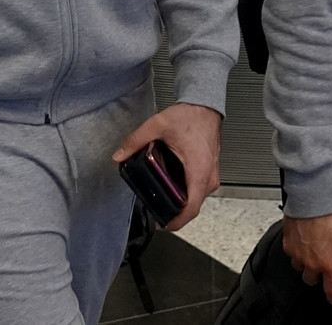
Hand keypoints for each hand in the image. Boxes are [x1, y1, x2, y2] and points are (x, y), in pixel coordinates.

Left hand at [112, 102, 220, 230]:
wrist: (205, 106)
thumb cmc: (191, 116)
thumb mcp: (157, 126)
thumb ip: (135, 141)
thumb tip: (120, 154)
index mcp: (198, 170)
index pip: (191, 208)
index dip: (176, 222)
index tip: (163, 224)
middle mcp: (208, 176)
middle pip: (193, 207)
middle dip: (175, 213)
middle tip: (157, 212)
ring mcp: (211, 174)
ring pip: (197, 199)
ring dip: (181, 203)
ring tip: (162, 200)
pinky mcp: (210, 171)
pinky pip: (199, 190)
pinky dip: (186, 193)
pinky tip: (173, 187)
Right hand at [283, 206, 331, 305]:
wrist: (313, 198)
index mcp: (328, 263)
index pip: (331, 288)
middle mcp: (311, 262)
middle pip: (311, 280)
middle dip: (318, 276)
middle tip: (323, 265)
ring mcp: (297, 254)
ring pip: (300, 268)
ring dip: (306, 264)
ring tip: (313, 251)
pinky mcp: (287, 244)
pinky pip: (291, 254)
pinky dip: (297, 251)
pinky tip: (304, 241)